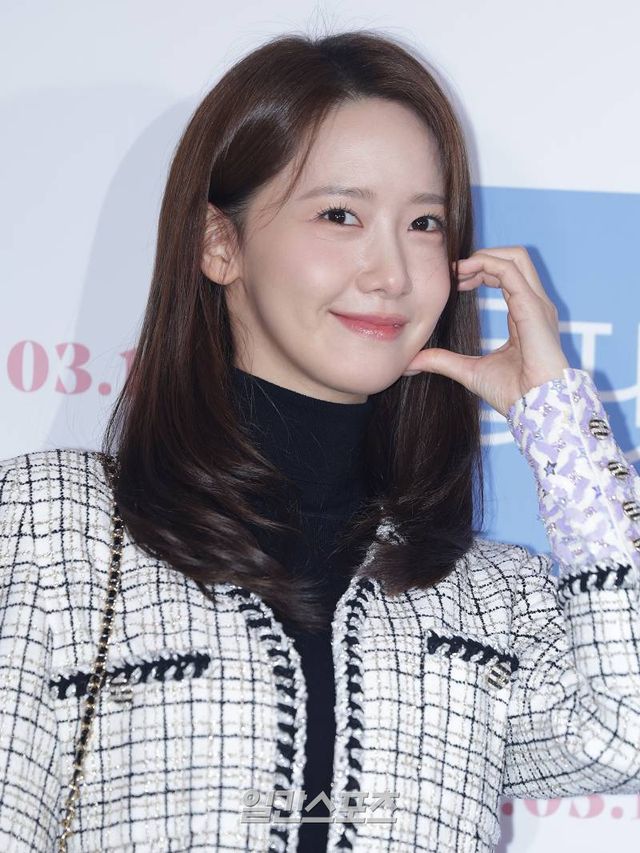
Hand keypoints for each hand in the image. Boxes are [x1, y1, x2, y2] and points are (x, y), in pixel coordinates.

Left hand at [402, 246, 569, 416]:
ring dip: (482, 256)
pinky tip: (463, 275)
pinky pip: (510, 270)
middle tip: (453, 272)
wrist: (535, 408)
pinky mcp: (532, 306)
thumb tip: (413, 362)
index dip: (479, 272)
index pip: (507, 276)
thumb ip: (443, 361)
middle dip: (481, 258)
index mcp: (525, 316)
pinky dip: (485, 264)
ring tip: (456, 270)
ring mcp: (537, 303)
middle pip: (514, 258)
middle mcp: (535, 304)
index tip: (454, 281)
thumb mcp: (469, 371)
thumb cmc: (513, 394)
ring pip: (515, 256)